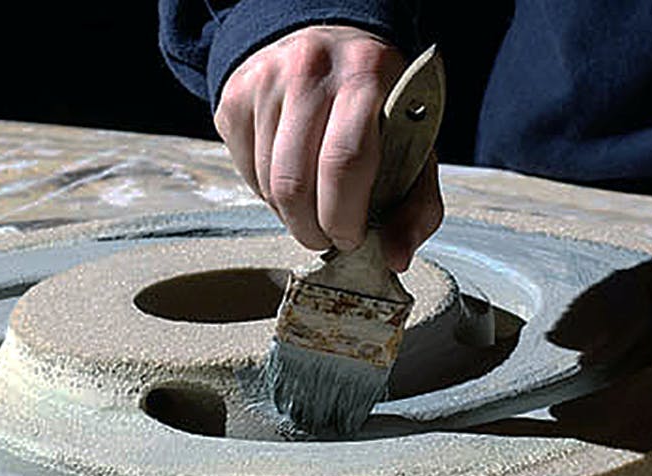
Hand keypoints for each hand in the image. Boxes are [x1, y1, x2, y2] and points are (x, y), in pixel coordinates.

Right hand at [213, 25, 442, 271]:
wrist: (325, 42)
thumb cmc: (376, 102)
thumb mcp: (412, 140)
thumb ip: (417, 202)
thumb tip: (395, 257)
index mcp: (366, 75)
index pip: (344, 162)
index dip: (344, 216)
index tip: (351, 238)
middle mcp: (310, 70)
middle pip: (294, 181)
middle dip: (310, 228)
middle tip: (326, 239)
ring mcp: (265, 80)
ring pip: (266, 182)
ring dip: (289, 214)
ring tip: (311, 209)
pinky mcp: (233, 96)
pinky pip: (243, 170)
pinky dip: (266, 192)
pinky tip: (288, 180)